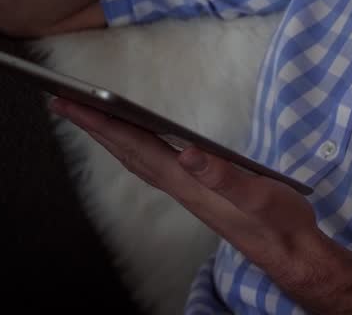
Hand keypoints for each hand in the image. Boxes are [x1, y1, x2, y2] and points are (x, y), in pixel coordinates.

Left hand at [48, 97, 351, 295]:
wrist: (290, 250)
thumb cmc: (277, 221)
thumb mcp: (258, 196)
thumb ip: (224, 176)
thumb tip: (188, 152)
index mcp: (188, 182)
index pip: (136, 146)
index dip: (104, 124)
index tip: (74, 103)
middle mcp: (180, 186)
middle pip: (127, 150)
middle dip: (94, 125)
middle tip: (61, 100)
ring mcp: (187, 189)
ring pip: (136, 157)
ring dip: (109, 135)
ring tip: (87, 115)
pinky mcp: (197, 190)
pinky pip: (151, 162)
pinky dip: (133, 145)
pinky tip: (134, 139)